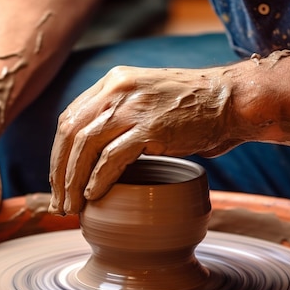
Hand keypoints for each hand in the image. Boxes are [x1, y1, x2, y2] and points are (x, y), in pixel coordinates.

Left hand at [49, 65, 245, 214]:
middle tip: (60, 202)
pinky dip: (99, 179)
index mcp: (113, 82)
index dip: (59, 154)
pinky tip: (94, 195)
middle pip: (71, 134)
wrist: (230, 99)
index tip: (58, 180)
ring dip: (74, 181)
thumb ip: (121, 114)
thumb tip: (97, 150)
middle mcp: (117, 90)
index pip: (70, 119)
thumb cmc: (193, 106)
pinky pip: (112, 158)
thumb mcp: (148, 98)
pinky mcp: (150, 128)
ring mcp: (133, 108)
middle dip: (59, 172)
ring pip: (86, 147)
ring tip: (73, 207)